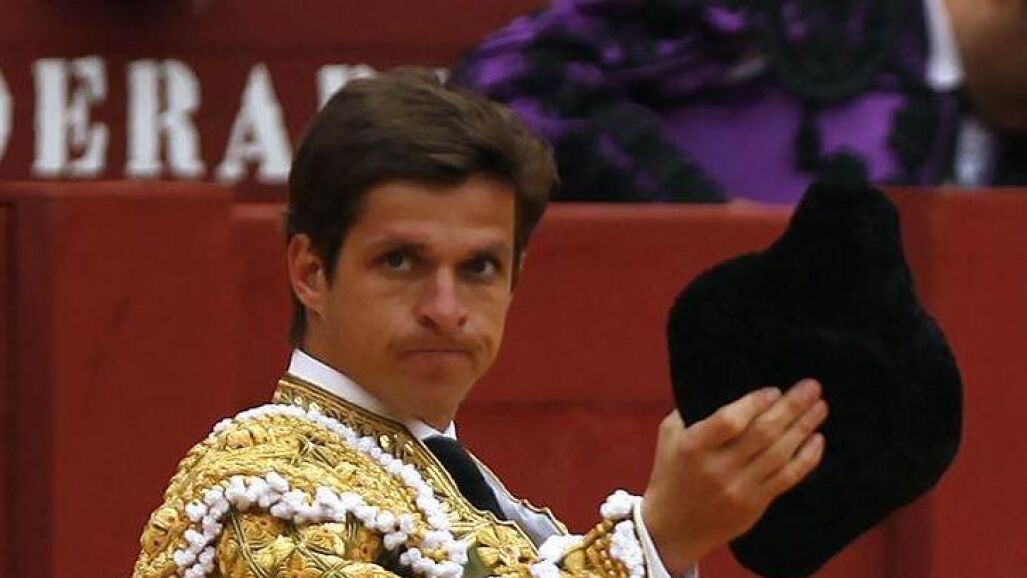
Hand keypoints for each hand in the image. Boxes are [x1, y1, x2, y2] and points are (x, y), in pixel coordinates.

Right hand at [642, 379, 827, 574]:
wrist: (672, 528)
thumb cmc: (671, 472)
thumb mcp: (670, 436)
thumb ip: (693, 411)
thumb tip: (728, 383)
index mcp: (693, 447)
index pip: (729, 421)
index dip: (754, 404)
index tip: (774, 390)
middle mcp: (717, 468)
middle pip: (762, 434)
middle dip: (791, 407)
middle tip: (812, 387)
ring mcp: (738, 489)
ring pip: (780, 454)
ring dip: (803, 427)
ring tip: (819, 407)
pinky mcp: (754, 505)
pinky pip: (788, 478)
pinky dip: (806, 458)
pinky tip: (817, 440)